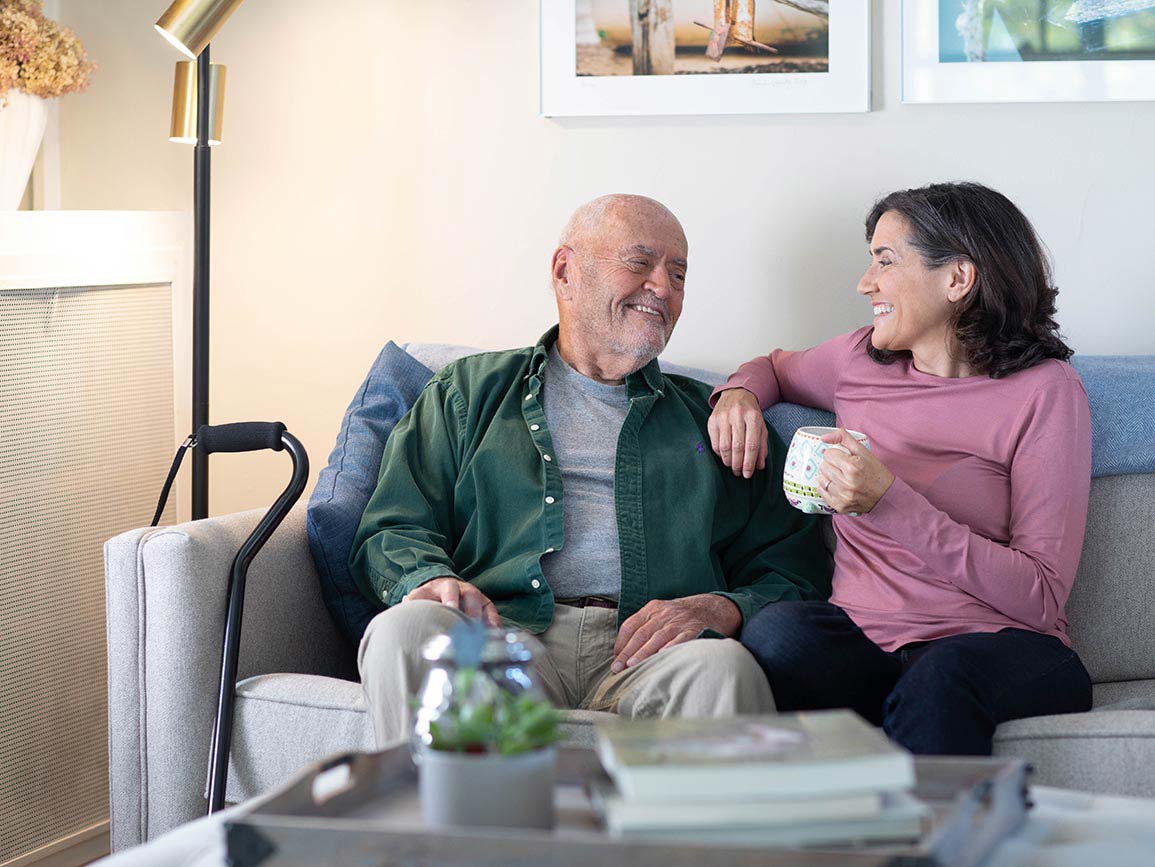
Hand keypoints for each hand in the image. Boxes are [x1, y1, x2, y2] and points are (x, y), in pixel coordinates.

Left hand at [403, 577, 501, 627]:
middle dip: (471, 611)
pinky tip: (494, 635)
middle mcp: (464, 589)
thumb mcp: (418, 598)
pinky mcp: (485, 605)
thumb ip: (412, 604)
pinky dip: (494, 624)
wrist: (439, 590)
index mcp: (446, 585)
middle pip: (471, 596)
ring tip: (482, 635)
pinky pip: (492, 613)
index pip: (450, 590)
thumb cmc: (427, 598)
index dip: (451, 601)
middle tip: (469, 627)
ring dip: (484, 619)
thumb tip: (401, 616)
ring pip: (483, 605)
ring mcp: (476, 596)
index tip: (450, 611)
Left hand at [611, 594, 741, 672]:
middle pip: (641, 633)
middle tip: (619, 668)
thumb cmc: (680, 616)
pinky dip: (669, 649)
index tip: (615, 659)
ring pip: (657, 638)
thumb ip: (644, 627)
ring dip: (644, 653)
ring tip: (633, 665)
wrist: (711, 607)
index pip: (631, 625)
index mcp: (652, 608)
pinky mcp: (693, 630)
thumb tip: (624, 652)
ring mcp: (679, 622)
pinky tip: (661, 658)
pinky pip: (680, 640)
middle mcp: (664, 614)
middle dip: (628, 652)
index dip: (621, 643)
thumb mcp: (661, 613)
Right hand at [708, 388, 767, 478]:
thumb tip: (759, 466)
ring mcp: (723, 417)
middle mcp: (738, 415)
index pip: (751, 444)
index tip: (748, 474)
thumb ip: (762, 446)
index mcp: (753, 417)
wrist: (736, 394)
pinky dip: (720, 454)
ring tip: (732, 466)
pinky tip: (725, 457)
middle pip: (737, 447)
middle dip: (738, 464)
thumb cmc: (750, 414)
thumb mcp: (761, 427)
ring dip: (728, 461)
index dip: (749, 462)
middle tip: (739, 473)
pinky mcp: (712, 420)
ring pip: (724, 446)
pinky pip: (714, 443)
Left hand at [816, 429, 893, 514]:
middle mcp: (847, 483)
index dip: (835, 454)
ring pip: (821, 479)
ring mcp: (843, 496)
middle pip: (823, 466)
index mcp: (853, 467)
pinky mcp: (839, 506)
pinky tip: (838, 486)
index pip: (828, 454)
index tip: (842, 457)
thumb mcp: (863, 451)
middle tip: (842, 467)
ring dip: (828, 476)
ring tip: (840, 477)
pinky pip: (822, 492)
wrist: (886, 496)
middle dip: (831, 464)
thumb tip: (823, 437)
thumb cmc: (876, 473)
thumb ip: (843, 438)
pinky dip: (827, 487)